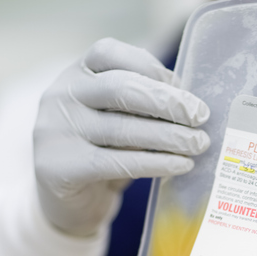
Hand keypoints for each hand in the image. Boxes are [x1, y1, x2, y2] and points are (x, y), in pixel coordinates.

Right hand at [34, 38, 209, 235]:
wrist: (65, 202)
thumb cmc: (101, 151)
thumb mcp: (116, 118)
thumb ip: (140, 103)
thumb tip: (189, 101)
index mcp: (74, 73)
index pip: (109, 53)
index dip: (150, 67)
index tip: (182, 88)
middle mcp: (60, 96)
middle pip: (120, 88)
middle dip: (167, 102)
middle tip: (200, 117)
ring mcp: (55, 131)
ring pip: (122, 128)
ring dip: (170, 136)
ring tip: (199, 144)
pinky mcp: (61, 167)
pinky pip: (118, 163)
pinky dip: (156, 163)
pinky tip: (181, 165)